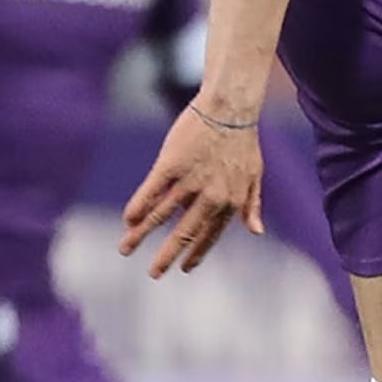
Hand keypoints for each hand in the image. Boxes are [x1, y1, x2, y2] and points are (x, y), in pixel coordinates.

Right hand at [120, 106, 267, 278]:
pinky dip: (137, 207)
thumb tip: (256, 231)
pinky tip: (127, 220)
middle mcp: (210, 197)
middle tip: (154, 274)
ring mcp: (190, 181)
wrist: (229, 107)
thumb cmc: (243, 140)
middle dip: (166, 256)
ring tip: (125, 248)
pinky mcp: (171, 165)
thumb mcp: (254, 175)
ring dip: (140, 234)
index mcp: (230, 202)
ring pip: (160, 215)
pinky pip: (151, 192)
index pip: (209, 236)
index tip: (184, 268)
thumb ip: (252, 204)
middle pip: (183, 234)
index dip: (196, 253)